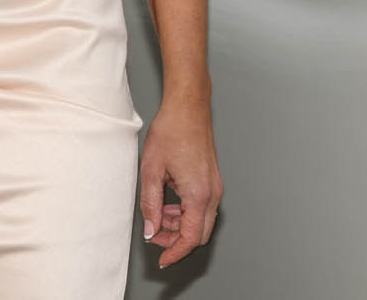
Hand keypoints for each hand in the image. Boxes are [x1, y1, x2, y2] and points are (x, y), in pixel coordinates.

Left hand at [138, 97, 221, 266]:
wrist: (188, 108)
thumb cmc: (172, 131)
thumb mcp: (152, 170)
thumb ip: (150, 204)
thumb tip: (151, 229)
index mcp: (198, 194)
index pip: (190, 238)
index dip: (175, 252)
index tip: (163, 259)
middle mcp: (212, 193)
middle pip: (199, 234)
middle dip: (176, 239)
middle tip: (154, 233)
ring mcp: (215, 187)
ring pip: (201, 221)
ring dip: (180, 225)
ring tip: (157, 213)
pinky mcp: (212, 180)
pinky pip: (202, 207)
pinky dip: (186, 212)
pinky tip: (169, 202)